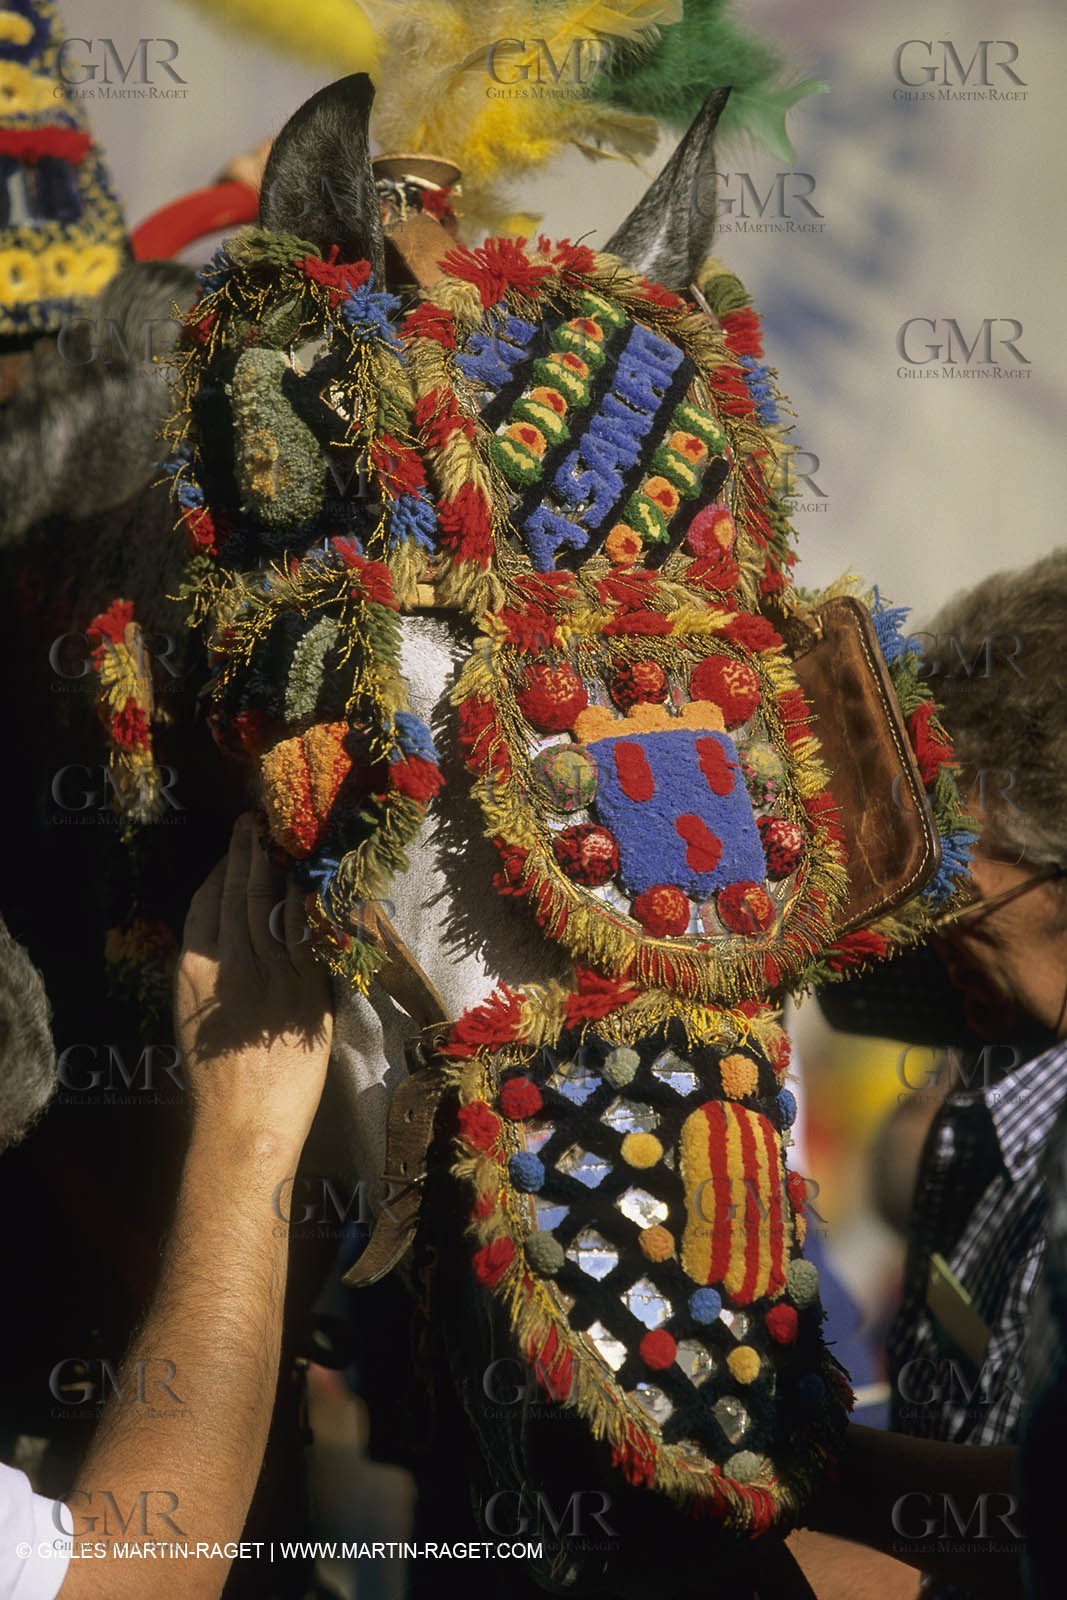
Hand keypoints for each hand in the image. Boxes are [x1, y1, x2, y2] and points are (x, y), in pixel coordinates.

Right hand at [175, 813, 332, 1160]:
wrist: (245, 1123)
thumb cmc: (217, 1081)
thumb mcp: (194, 1018)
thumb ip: (208, 975)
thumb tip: (225, 941)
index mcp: (193, 973)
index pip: (203, 906)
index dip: (217, 874)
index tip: (228, 853)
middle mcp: (229, 966)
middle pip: (237, 896)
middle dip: (244, 855)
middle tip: (250, 823)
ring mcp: (269, 975)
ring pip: (268, 908)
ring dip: (272, 869)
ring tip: (273, 840)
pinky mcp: (304, 989)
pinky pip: (302, 934)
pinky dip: (300, 904)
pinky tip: (301, 883)